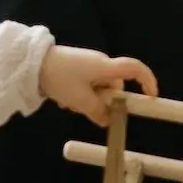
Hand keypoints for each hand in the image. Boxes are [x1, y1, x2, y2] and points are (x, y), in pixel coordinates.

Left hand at [38, 45, 158, 125]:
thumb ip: (98, 112)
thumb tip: (108, 120)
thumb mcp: (81, 101)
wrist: (31, 63)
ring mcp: (88, 64)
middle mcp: (101, 63)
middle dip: (103, 101)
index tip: (151, 98)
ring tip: (69, 103)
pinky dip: (79, 94)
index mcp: (106, 67)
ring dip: (88, 100)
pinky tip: (63, 98)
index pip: (135, 69)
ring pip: (98, 88)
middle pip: (114, 86)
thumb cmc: (61, 78)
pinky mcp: (77, 66)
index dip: (148, 82)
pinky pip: (86, 85)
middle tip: (85, 109)